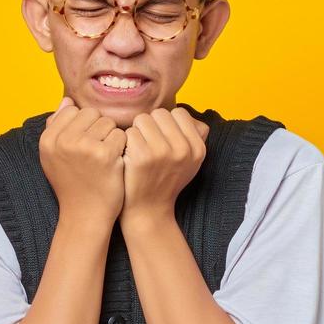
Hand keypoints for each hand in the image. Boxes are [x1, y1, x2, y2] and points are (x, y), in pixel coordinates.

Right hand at [39, 96, 127, 223]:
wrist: (85, 214)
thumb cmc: (72, 184)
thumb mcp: (54, 156)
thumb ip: (57, 127)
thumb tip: (67, 100)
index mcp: (48, 139)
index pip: (73, 110)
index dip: (84, 126)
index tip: (82, 146)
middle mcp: (62, 140)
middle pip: (92, 113)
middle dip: (98, 129)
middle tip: (95, 153)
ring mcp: (83, 146)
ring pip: (108, 122)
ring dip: (111, 138)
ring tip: (104, 159)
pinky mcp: (105, 154)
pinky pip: (120, 135)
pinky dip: (121, 148)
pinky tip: (114, 163)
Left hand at [118, 107, 209, 228]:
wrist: (148, 211)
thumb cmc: (165, 181)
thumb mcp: (189, 162)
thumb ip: (192, 136)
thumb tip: (182, 114)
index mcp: (197, 148)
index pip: (179, 113)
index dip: (166, 123)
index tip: (161, 139)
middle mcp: (183, 149)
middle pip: (160, 113)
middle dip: (150, 125)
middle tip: (147, 145)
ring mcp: (163, 152)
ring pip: (143, 119)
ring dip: (137, 132)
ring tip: (138, 150)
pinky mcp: (142, 156)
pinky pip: (129, 132)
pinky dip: (125, 142)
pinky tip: (129, 157)